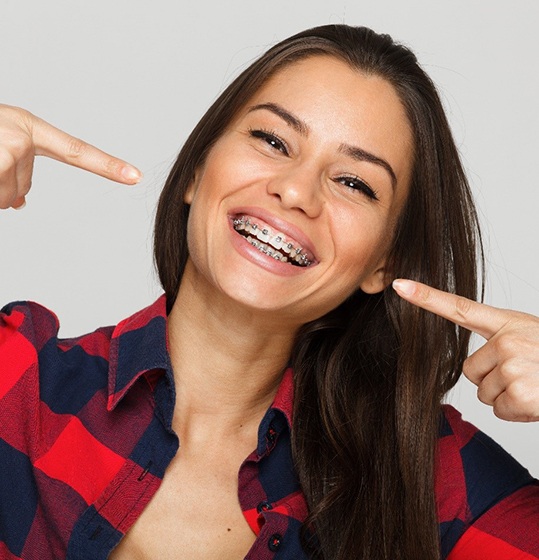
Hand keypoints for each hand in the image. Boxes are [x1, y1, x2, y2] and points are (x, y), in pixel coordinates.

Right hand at [0, 104, 141, 209]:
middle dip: (2, 187)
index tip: (136, 176)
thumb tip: (19, 203)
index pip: (77, 152)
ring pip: (7, 196)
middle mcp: (24, 132)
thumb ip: (15, 169)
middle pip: (24, 189)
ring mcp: (10, 143)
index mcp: (30, 127)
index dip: (108, 166)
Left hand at [393, 278, 538, 421]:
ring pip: (484, 393)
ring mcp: (513, 366)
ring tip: (537, 385)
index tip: (399, 285)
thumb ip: (502, 343)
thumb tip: (475, 369)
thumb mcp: (531, 338)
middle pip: (471, 371)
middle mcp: (507, 340)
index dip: (426, 298)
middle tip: (528, 374)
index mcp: (508, 323)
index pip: (460, 308)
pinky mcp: (521, 393)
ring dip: (508, 396)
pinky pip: (500, 410)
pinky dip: (519, 412)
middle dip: (495, 380)